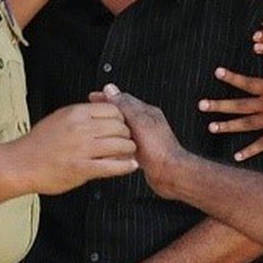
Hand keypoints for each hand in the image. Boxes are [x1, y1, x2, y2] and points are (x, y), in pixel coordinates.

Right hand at [17, 102, 136, 194]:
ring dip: (128, 149)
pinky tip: (129, 165)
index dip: (122, 117)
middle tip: (128, 140)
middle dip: (127, 134)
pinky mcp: (82, 168)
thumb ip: (82, 114)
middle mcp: (81, 128)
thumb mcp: (60, 117)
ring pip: (120, 144)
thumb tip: (103, 111)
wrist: (20, 164)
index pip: (112, 109)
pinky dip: (125, 166)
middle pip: (120, 126)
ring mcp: (82, 148)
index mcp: (76, 113)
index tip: (123, 124)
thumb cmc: (37, 144)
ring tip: (128, 152)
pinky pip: (113, 166)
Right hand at [93, 85, 190, 199]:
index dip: (106, 97)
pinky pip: (126, 143)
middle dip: (108, 111)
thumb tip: (111, 90)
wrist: (170, 173)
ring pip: (124, 128)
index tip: (93, 97)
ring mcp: (146, 137)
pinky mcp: (143, 151)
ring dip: (112, 127)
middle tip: (93, 110)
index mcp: (147, 111)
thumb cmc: (160, 149)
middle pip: (123, 113)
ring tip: (98, 128)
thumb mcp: (138, 121)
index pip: (123, 99)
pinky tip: (111, 146)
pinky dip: (117, 142)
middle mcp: (147, 122)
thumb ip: (124, 106)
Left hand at [199, 68, 262, 160]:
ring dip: (227, 126)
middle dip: (219, 105)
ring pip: (245, 124)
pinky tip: (237, 157)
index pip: (247, 82)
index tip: (217, 72)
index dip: (232, 77)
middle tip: (201, 105)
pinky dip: (249, 151)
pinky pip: (261, 144)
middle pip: (239, 105)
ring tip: (211, 128)